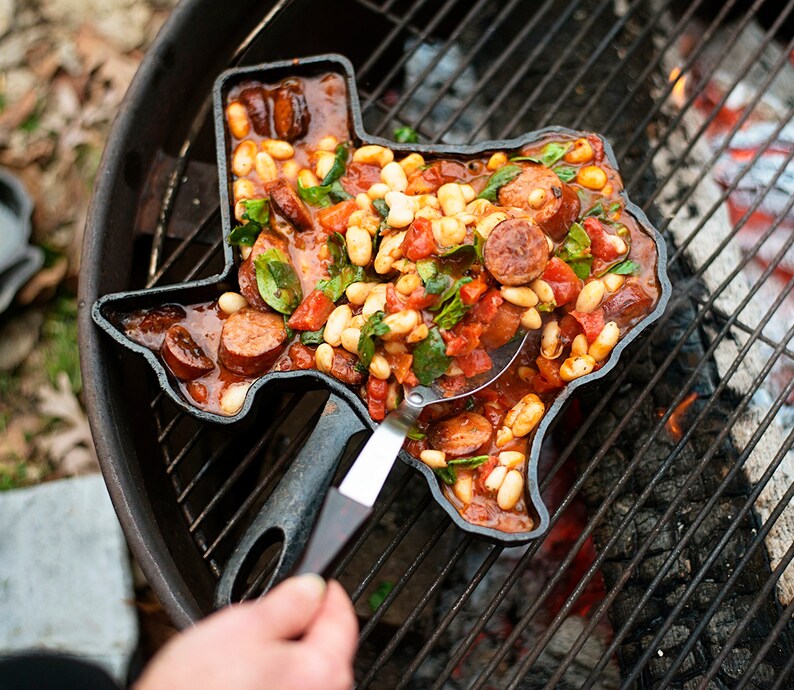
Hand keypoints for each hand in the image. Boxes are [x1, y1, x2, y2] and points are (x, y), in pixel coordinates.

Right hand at [135, 575, 357, 689]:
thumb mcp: (242, 626)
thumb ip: (289, 602)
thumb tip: (314, 587)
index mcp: (320, 671)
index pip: (343, 620)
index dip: (328, 594)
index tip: (318, 584)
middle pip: (327, 651)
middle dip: (305, 628)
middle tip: (272, 616)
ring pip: (306, 677)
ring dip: (287, 659)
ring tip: (246, 654)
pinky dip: (274, 683)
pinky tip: (243, 682)